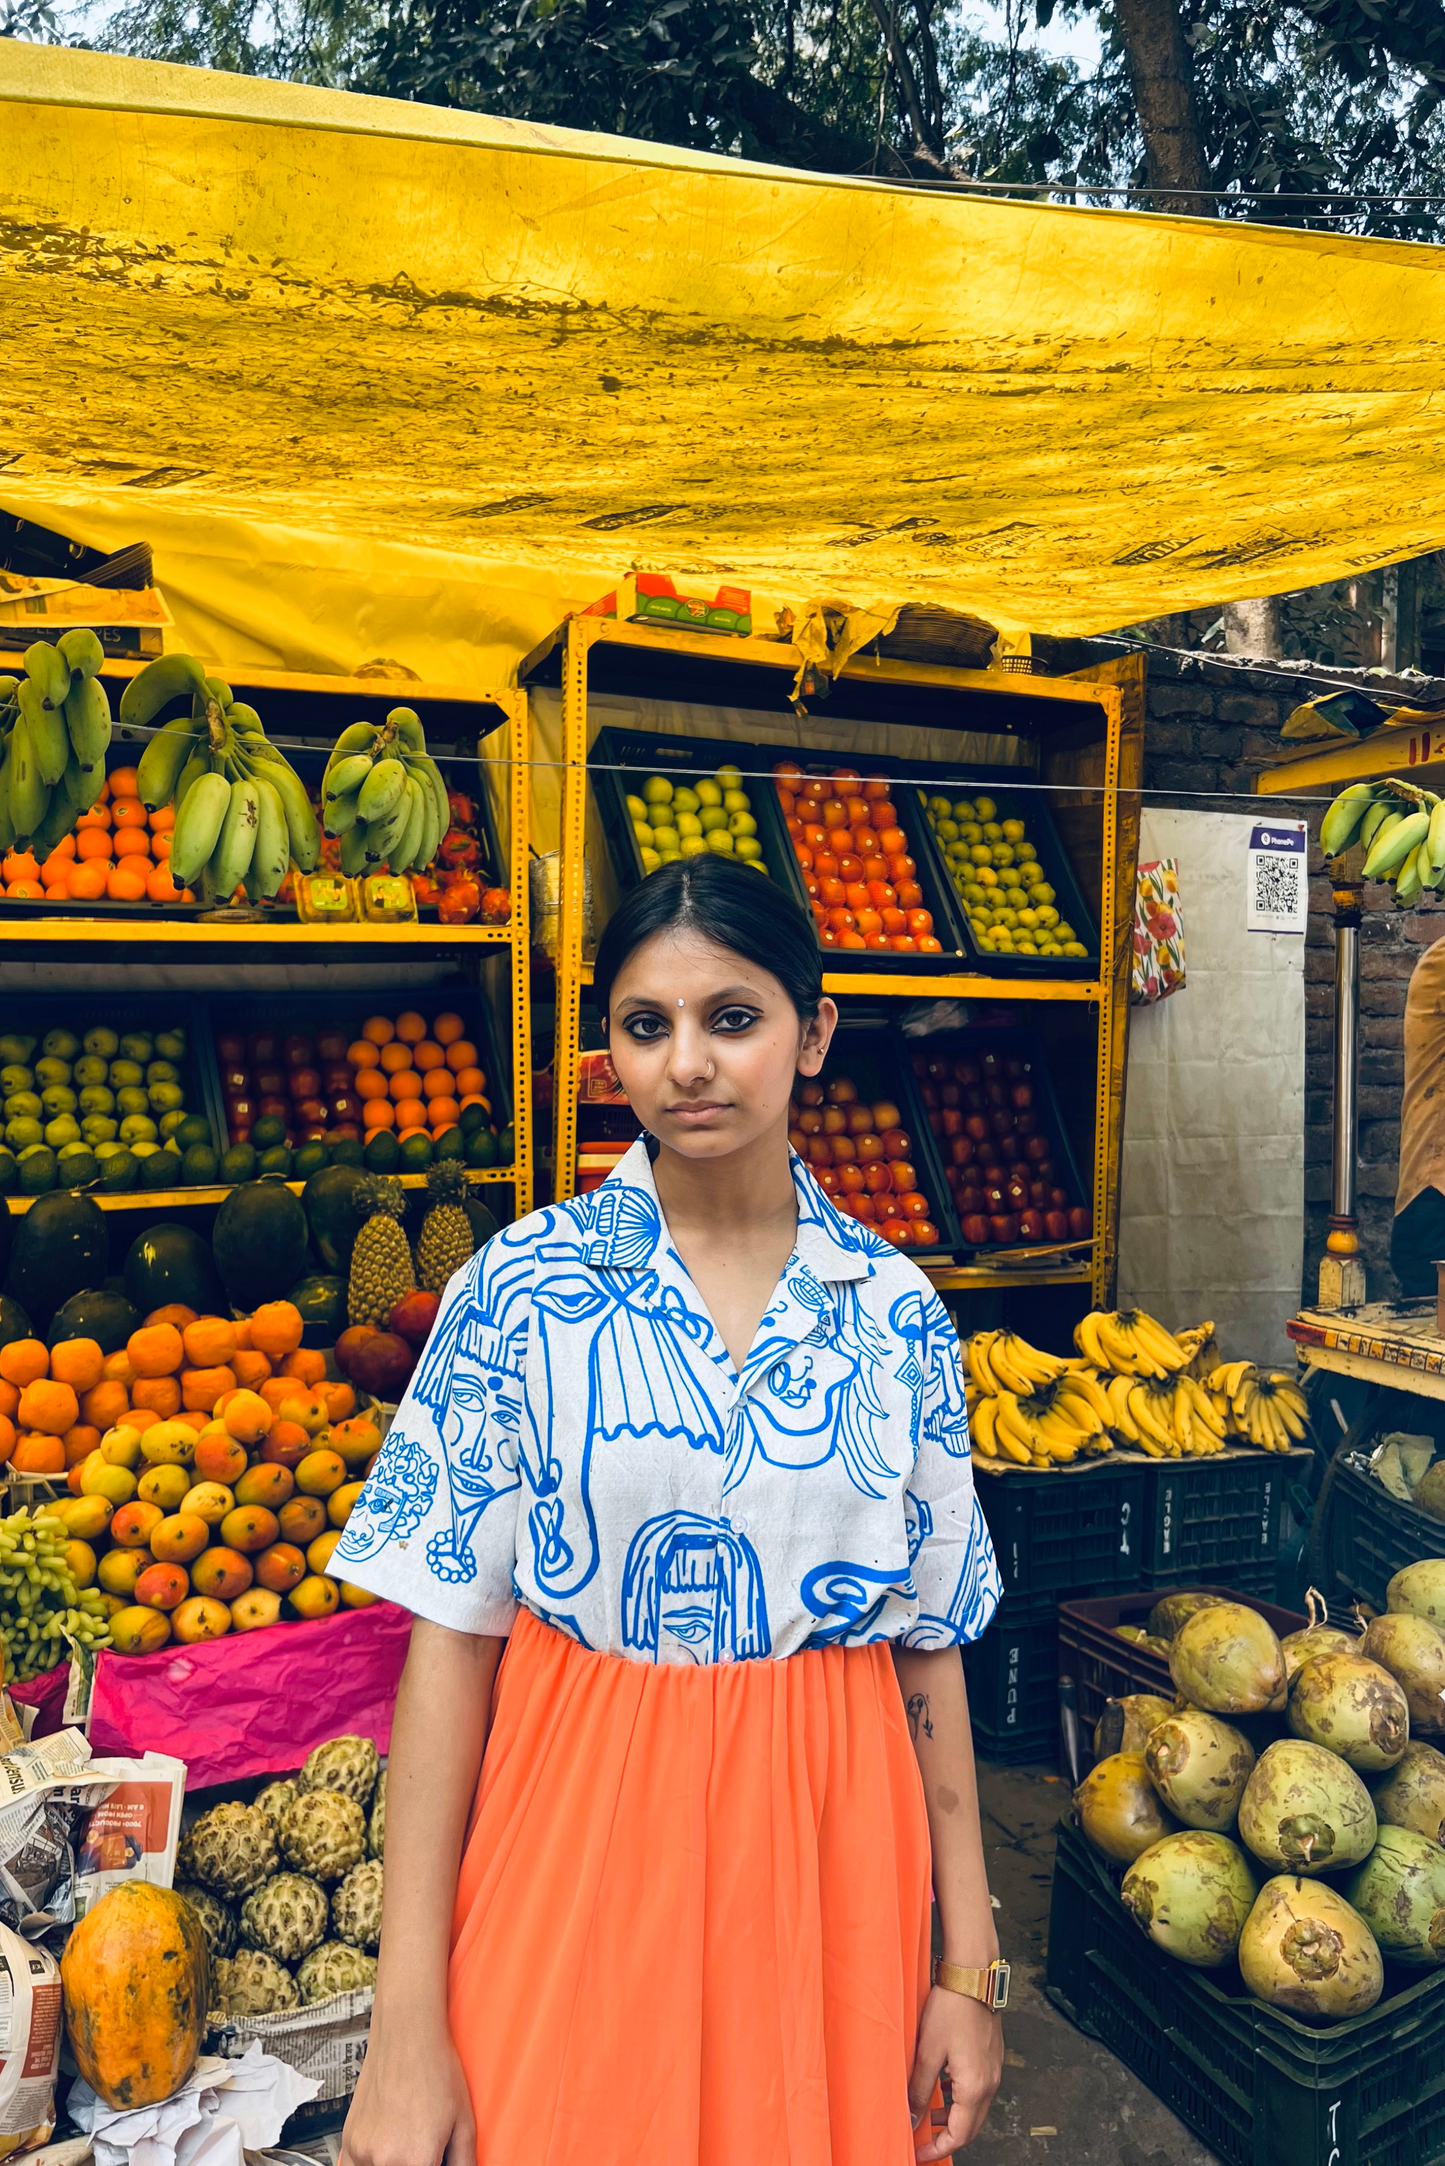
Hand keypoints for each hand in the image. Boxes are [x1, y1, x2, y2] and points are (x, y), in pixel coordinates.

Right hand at [339, 2016, 474, 2165]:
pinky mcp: (348, 2141)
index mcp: (417, 2161)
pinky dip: (368, 2164)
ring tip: (406, 2144)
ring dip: (392, 2164)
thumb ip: (463, 2162)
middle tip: (426, 2147)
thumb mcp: (464, 2122)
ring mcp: (362, 2151)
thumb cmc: (435, 2069)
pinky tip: (385, 2150)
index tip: (435, 2160)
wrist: (407, 2035)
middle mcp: (385, 2161)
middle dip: (415, 2164)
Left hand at [908, 1984, 1002, 2158]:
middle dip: (946, 2138)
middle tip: (922, 2140)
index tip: (918, 2154)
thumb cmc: (951, 2008)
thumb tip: (912, 2118)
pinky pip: (978, 2089)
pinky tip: (941, 2087)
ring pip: (974, 2108)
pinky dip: (960, 2098)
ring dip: (953, 2118)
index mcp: (974, 2087)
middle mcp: (989, 2083)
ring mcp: (993, 2070)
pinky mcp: (992, 2056)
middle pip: (970, 2127)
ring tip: (927, 2114)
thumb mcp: (928, 2051)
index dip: (937, 2149)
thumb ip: (919, 2089)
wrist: (973, 1975)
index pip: (959, 2136)